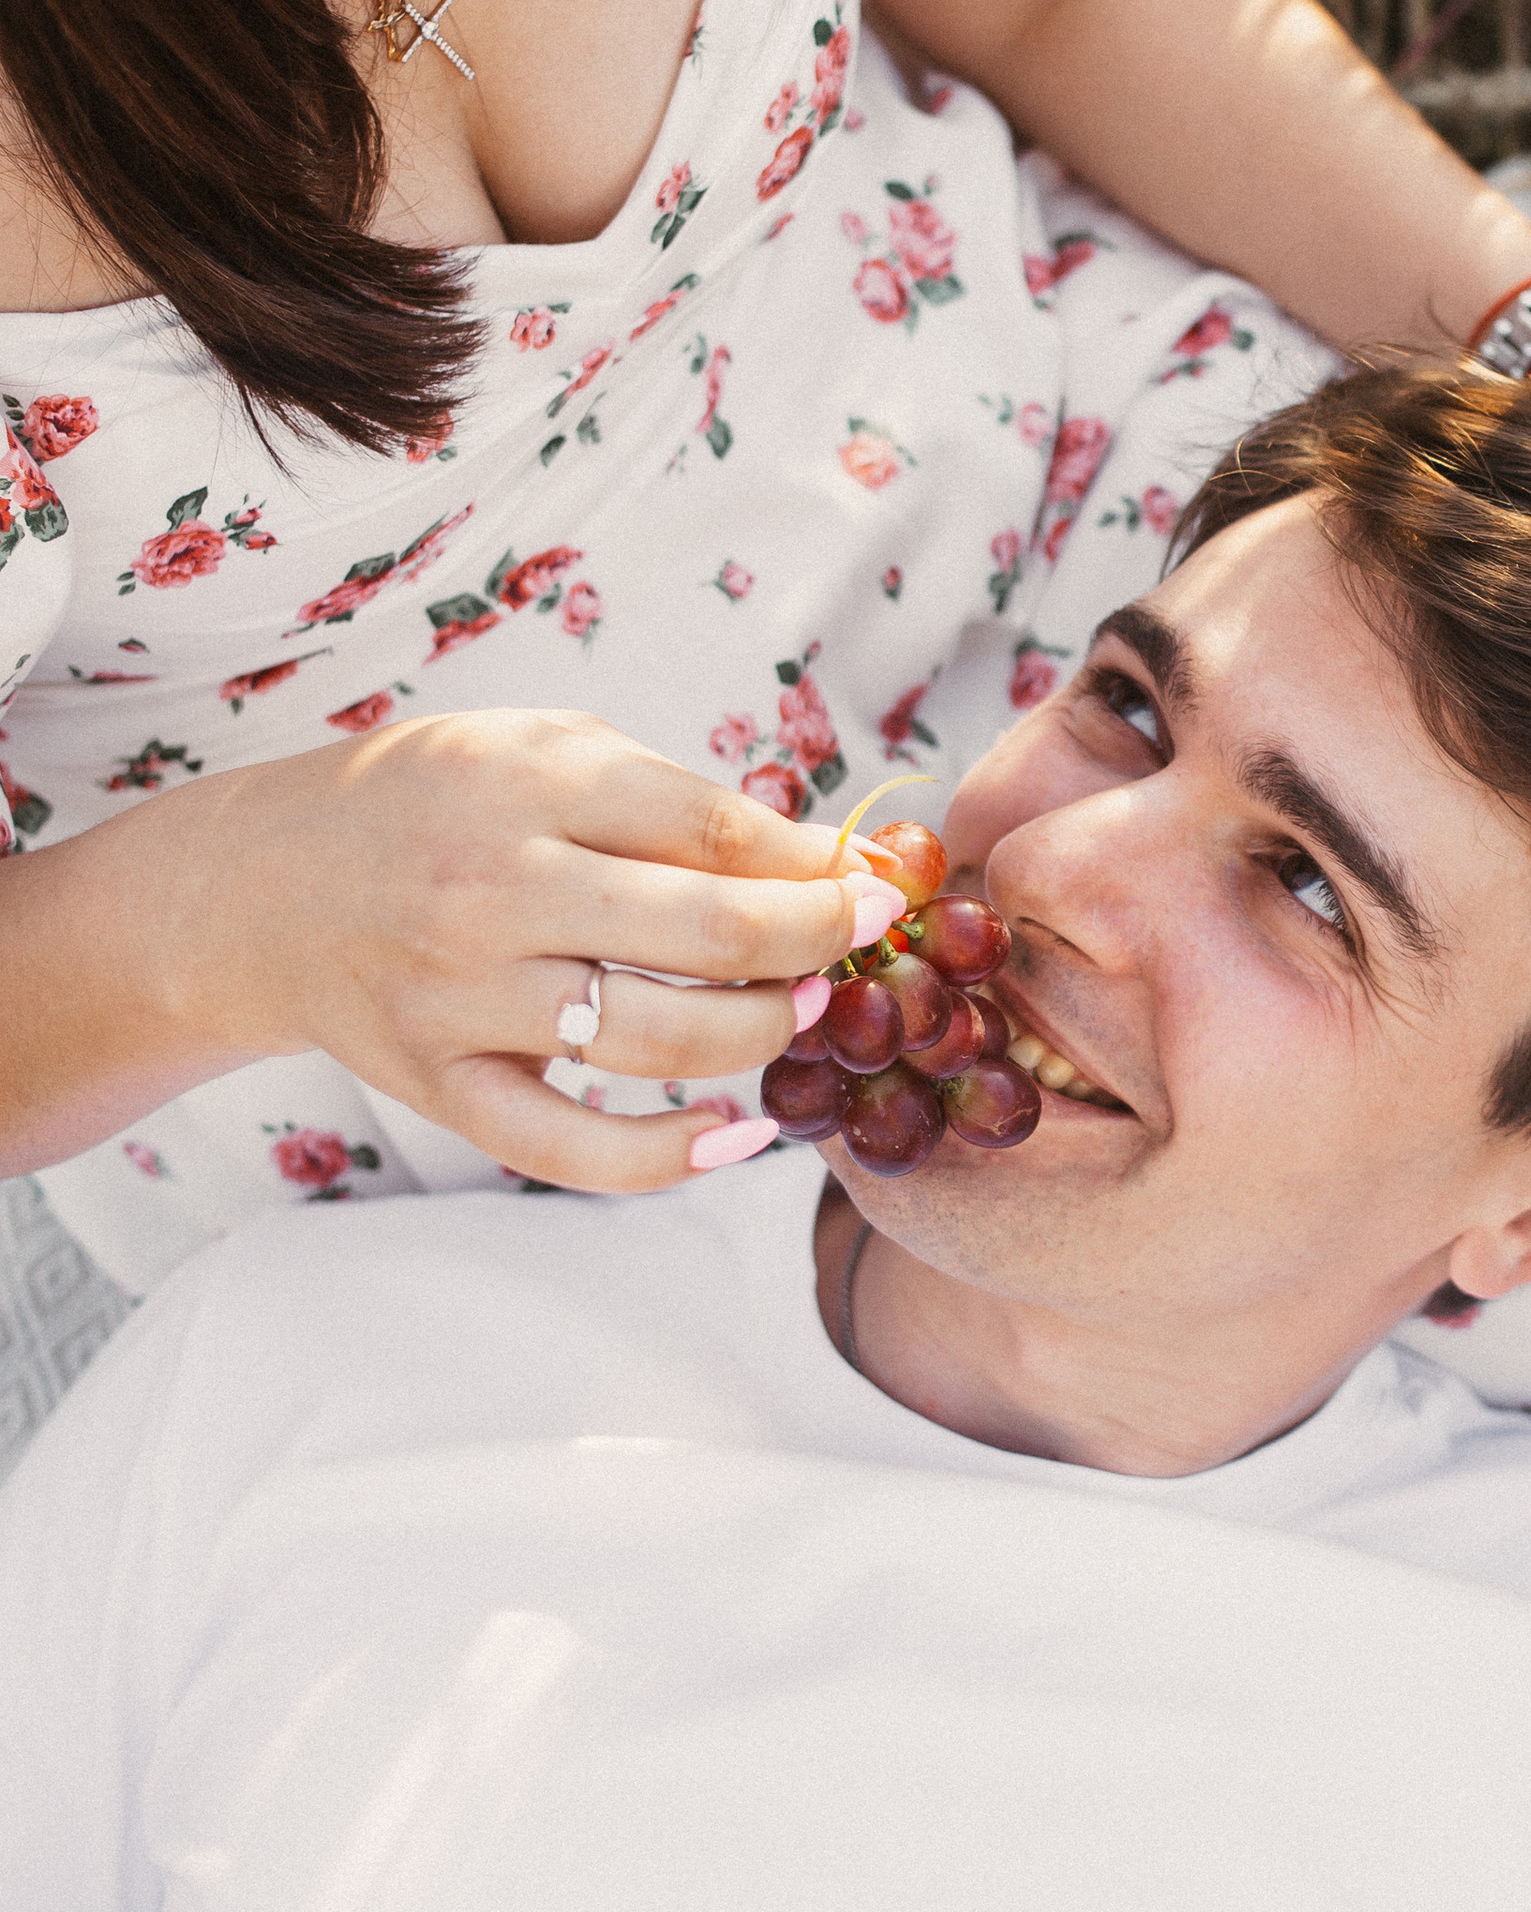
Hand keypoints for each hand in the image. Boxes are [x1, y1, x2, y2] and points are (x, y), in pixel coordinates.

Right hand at [167, 710, 877, 1193]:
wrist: (270, 884)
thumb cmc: (444, 804)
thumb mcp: (549, 754)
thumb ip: (679, 801)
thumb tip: (831, 859)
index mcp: (532, 785)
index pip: (717, 832)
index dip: (820, 867)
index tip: (879, 885)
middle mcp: (495, 889)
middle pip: (709, 937)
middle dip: (817, 947)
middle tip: (857, 948)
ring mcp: (461, 997)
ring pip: (660, 1044)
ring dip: (765, 1037)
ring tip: (801, 1015)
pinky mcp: (438, 1084)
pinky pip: (569, 1148)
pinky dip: (668, 1158)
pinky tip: (737, 1134)